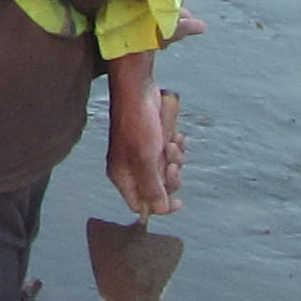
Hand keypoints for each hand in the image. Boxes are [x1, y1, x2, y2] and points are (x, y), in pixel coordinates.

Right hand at [105, 72, 182, 217]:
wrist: (138, 90)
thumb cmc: (137, 123)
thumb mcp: (145, 158)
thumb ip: (152, 187)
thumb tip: (159, 210)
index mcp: (122, 176)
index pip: (140, 205)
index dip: (160, 206)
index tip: (178, 202)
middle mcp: (131, 169)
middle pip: (156, 189)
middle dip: (170, 178)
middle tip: (172, 164)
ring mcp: (143, 155)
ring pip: (165, 171)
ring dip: (175, 159)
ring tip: (171, 144)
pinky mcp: (153, 142)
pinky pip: (169, 155)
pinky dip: (175, 147)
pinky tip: (174, 136)